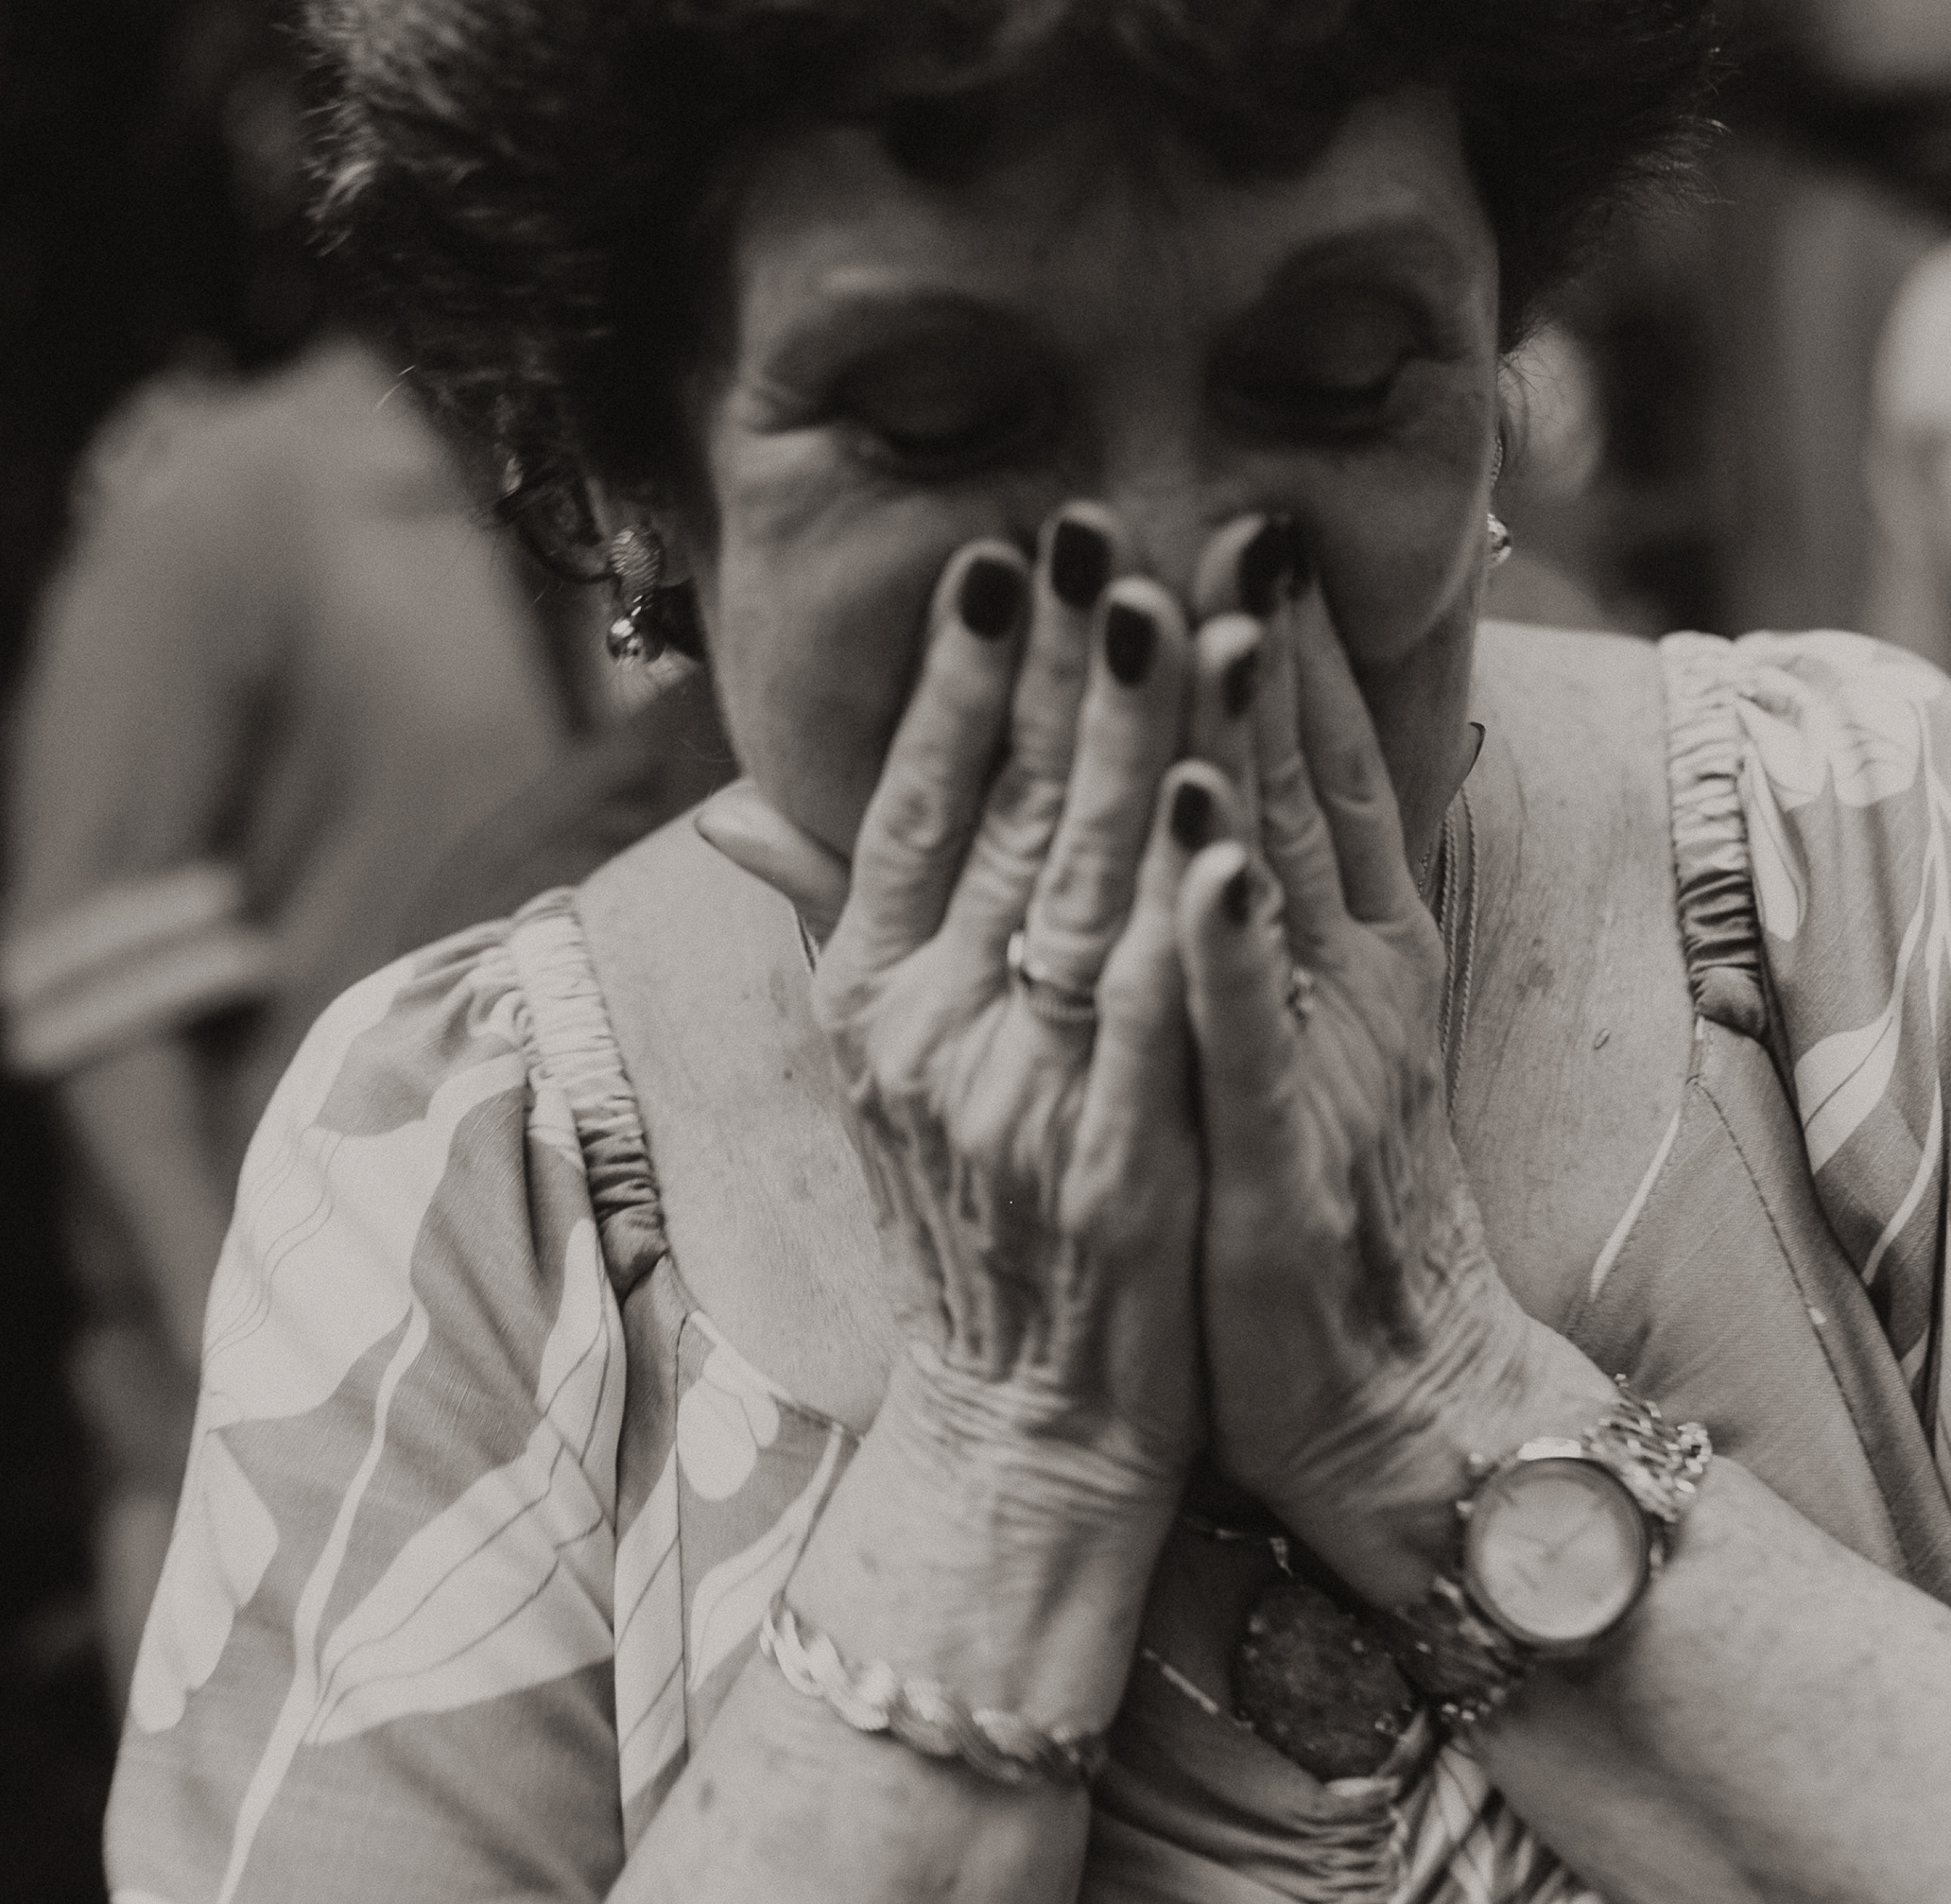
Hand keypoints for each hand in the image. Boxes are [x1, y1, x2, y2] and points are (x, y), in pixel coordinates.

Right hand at [774, 517, 1220, 1501]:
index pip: (914, 802)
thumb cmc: (969, 1226)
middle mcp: (927, 1034)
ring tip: (1175, 609)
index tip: (1002, 552)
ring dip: (1130, 739)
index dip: (960, 675)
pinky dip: (1183, 910)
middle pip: (1005, 814)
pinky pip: (1152, 1010)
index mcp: (870, 998)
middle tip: (1102, 524)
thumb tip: (729, 812)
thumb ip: (831, 929)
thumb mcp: (876, 1073)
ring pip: (1083, 884)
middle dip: (1058, 663)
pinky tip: (1221, 815)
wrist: (1025, 1426)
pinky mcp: (1114, 1161)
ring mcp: (1019, 1097)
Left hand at [1166, 558, 1553, 1607]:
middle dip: (1263, 645)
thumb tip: (1233, 811)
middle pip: (1306, 785)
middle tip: (1231, 505)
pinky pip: (1248, 1036)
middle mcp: (1350, 981)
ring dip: (1252, 746)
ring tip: (1213, 617)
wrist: (1404, 1407)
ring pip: (1283, 876)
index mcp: (1347, 951)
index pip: (1321, 769)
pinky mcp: (1281, 1158)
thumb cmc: (1324, 1225)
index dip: (1286, 647)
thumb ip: (1258, 925)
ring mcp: (1323, 1063)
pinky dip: (1228, 942)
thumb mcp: (1295, 1046)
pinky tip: (1205, 854)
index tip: (1248, 519)